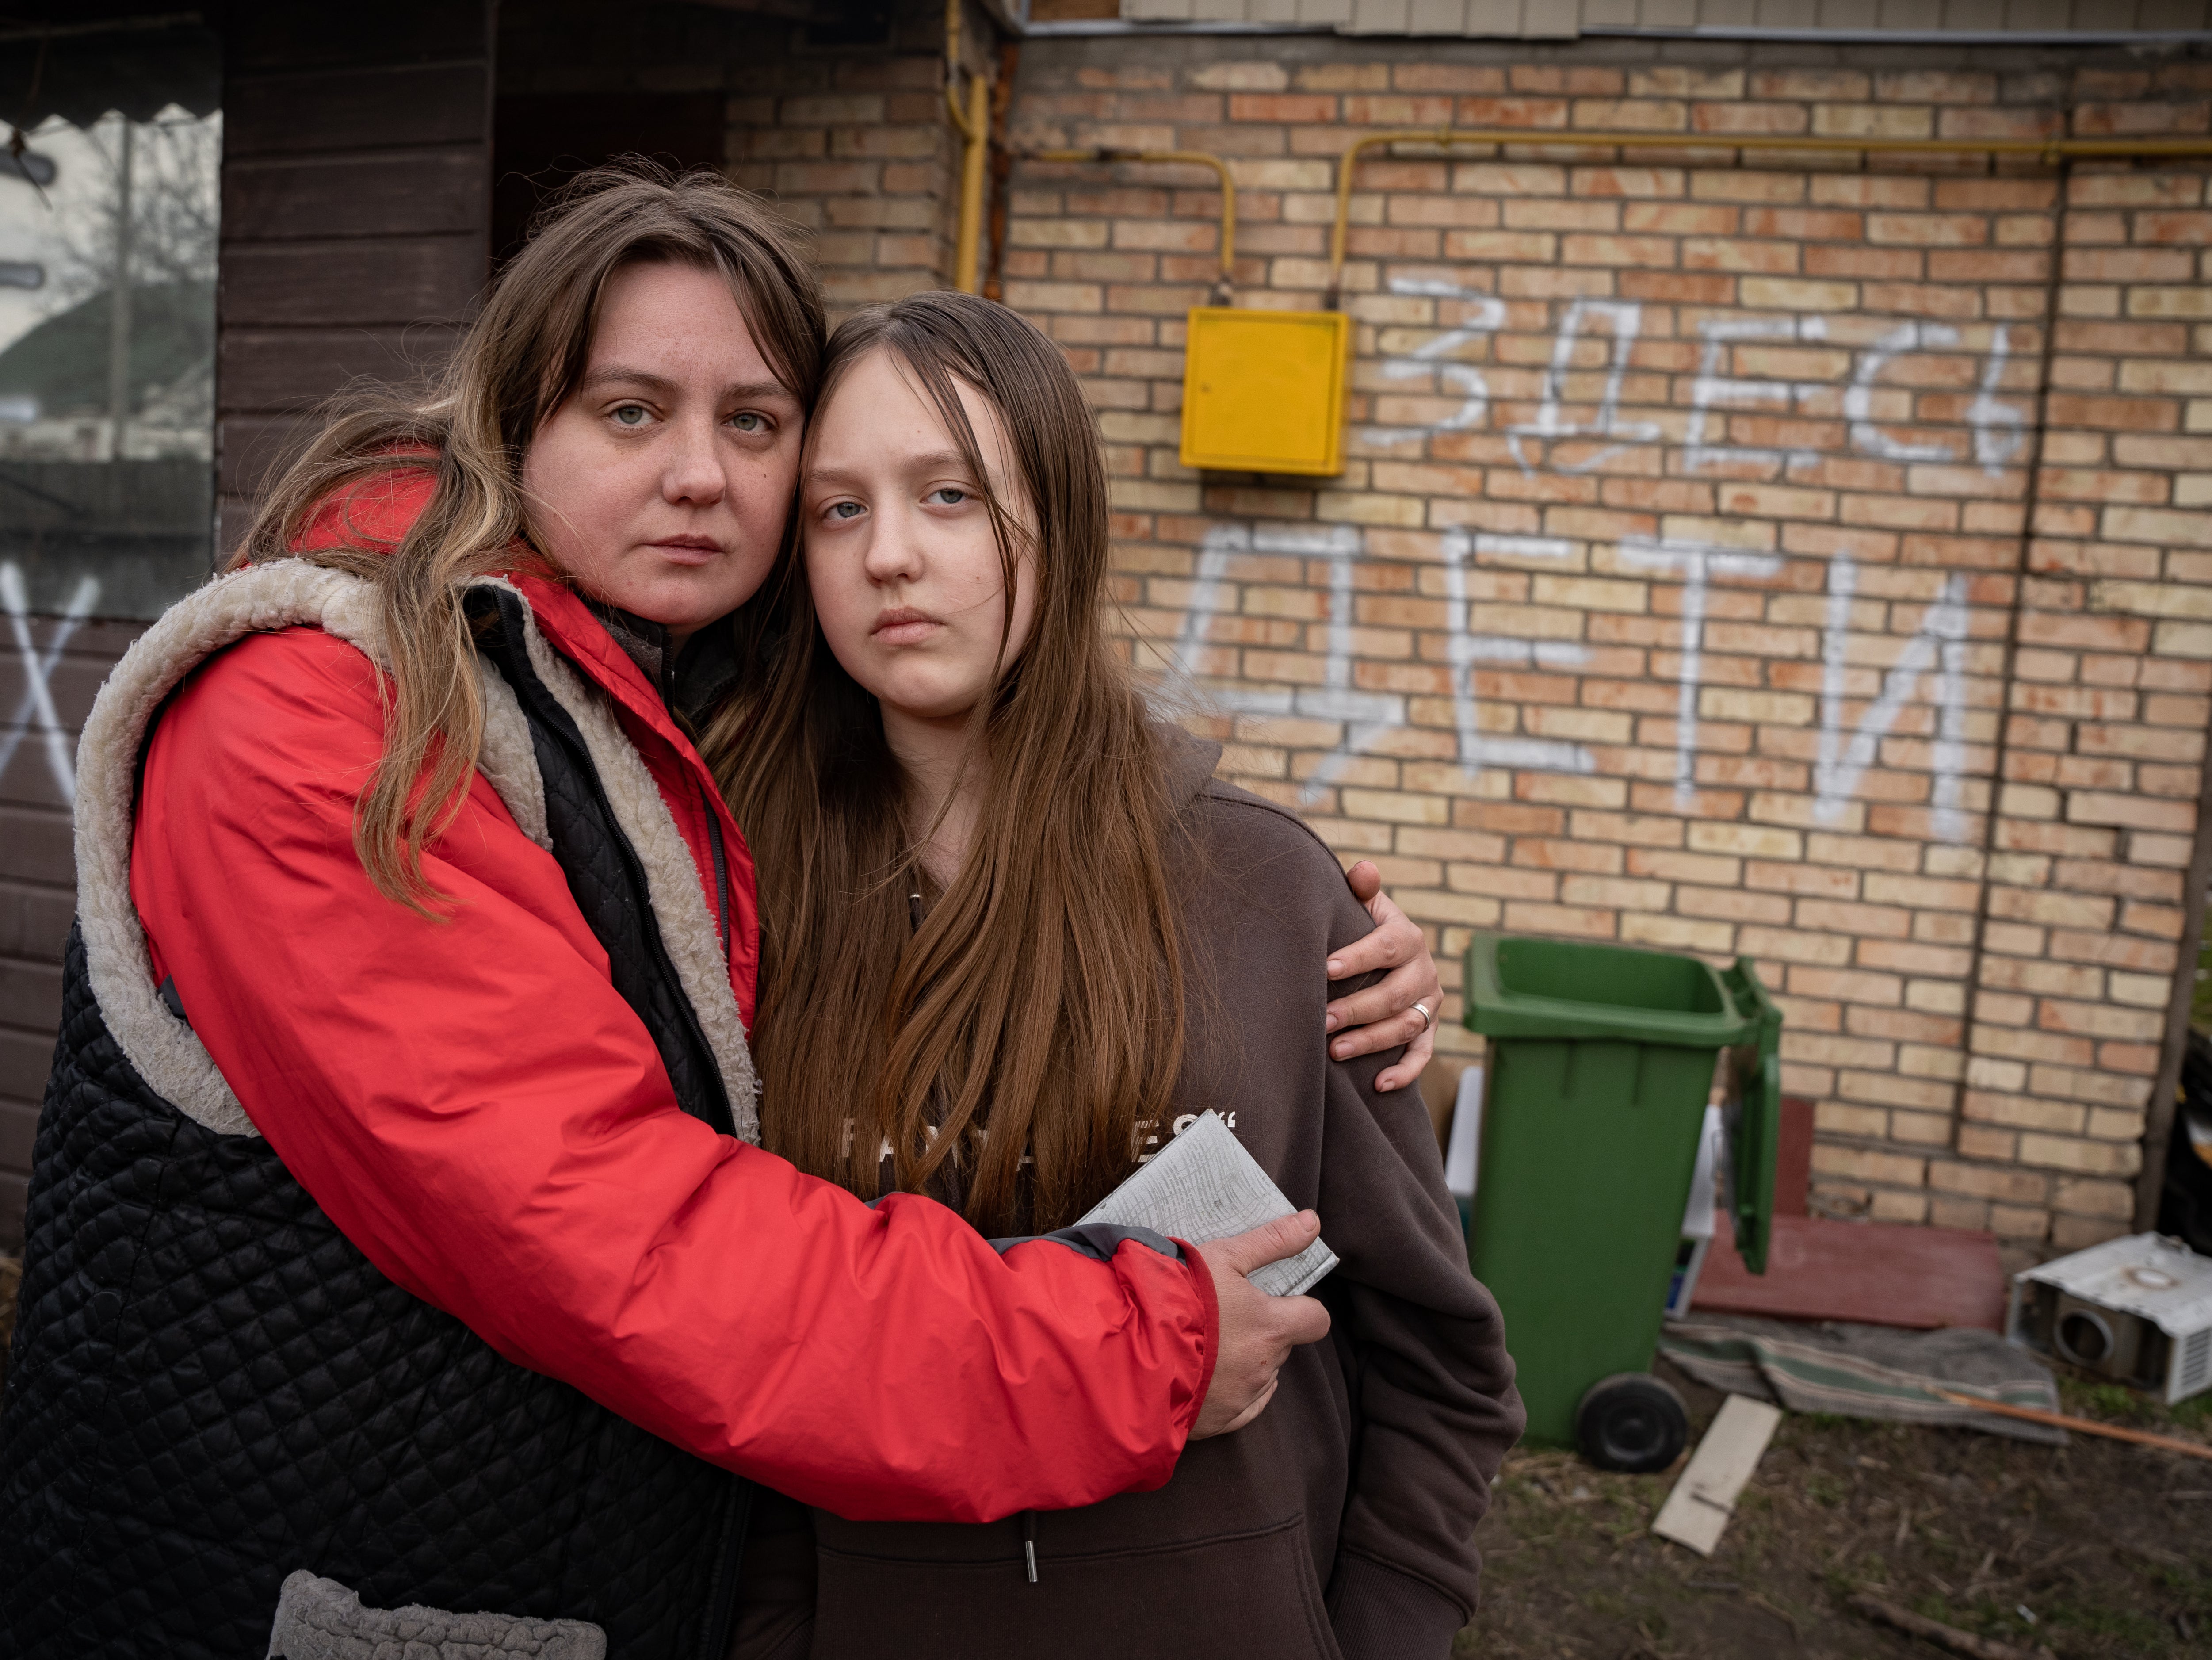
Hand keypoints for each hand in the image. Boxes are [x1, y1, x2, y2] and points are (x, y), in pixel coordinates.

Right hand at [1189, 1212, 1332, 1438]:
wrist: (1129, 1345)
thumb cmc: (1178, 1296)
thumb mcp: (1224, 1256)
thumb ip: (1272, 1241)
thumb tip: (1311, 1222)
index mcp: (1271, 1327)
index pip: (1315, 1320)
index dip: (1302, 1309)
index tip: (1280, 1302)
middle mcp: (1264, 1367)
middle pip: (1280, 1346)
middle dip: (1262, 1332)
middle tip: (1226, 1315)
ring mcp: (1241, 1397)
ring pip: (1260, 1376)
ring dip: (1244, 1361)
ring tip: (1207, 1343)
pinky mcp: (1218, 1421)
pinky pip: (1242, 1408)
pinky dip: (1231, 1391)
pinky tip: (1210, 1375)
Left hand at [1323, 861, 1441, 1092]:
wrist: (1389, 955)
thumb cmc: (1363, 929)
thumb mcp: (1364, 907)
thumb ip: (1361, 889)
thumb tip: (1364, 871)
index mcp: (1407, 937)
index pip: (1384, 947)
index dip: (1357, 958)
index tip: (1325, 969)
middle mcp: (1423, 971)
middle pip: (1394, 994)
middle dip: (1357, 1009)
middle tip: (1322, 1020)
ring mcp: (1429, 1003)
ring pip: (1406, 1026)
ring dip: (1371, 1041)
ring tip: (1335, 1050)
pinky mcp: (1429, 1030)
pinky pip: (1423, 1054)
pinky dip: (1405, 1071)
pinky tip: (1379, 1084)